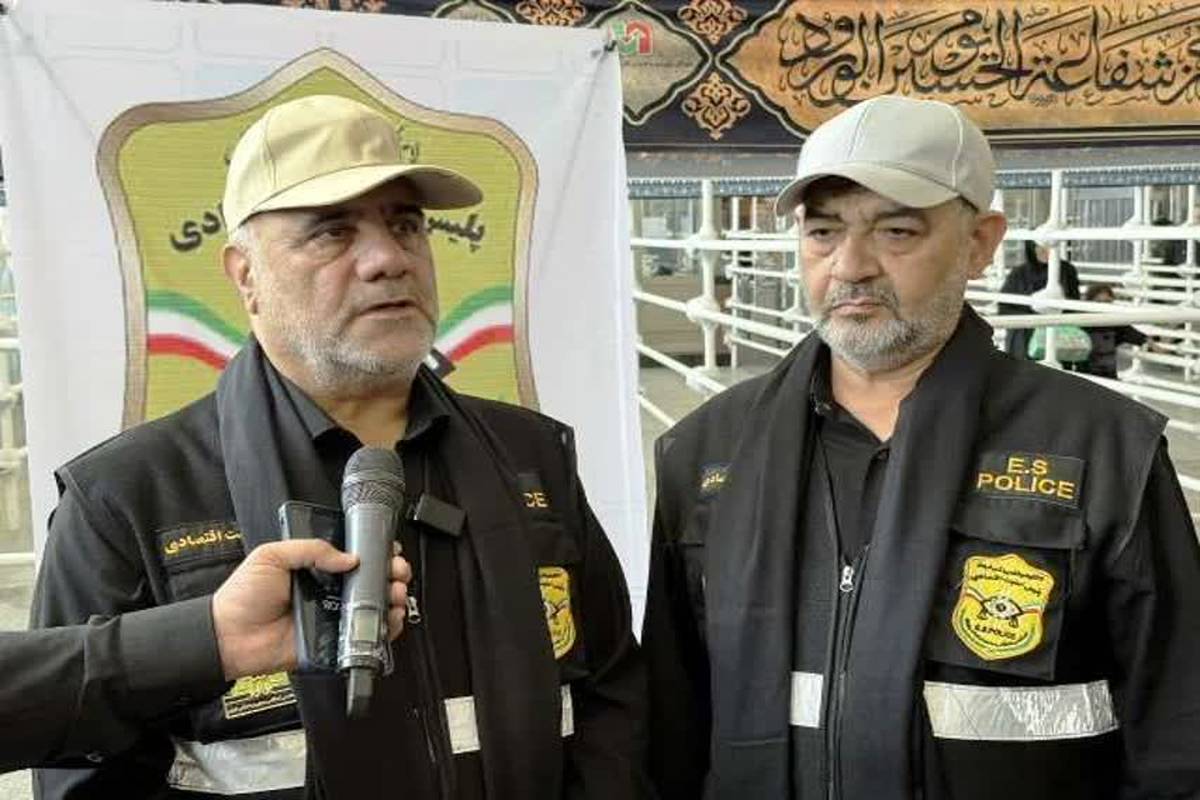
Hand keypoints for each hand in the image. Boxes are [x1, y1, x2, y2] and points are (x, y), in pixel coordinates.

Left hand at [212, 539, 411, 679]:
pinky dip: (384, 629)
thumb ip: (311, 549)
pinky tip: (391, 618)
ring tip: (396, 593)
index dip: (376, 553)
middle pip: (372, 581)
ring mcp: (333, 616)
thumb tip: (349, 557)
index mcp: (316, 568)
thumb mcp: (272, 556)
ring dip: (394, 598)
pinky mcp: (334, 642)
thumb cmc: (243, 596)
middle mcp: (329, 591)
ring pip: (374, 607)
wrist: (230, 636)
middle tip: (397, 572)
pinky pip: (364, 636)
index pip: (355, 557)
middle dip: (392, 574)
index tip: (389, 551)